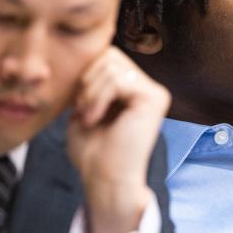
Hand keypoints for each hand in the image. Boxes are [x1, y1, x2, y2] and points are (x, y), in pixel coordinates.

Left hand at [66, 47, 169, 232]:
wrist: (104, 179)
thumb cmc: (92, 152)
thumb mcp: (85, 108)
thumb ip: (90, 81)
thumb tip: (87, 52)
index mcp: (134, 89)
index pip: (105, 57)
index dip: (84, 75)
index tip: (78, 106)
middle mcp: (148, 88)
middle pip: (109, 54)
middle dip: (87, 80)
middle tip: (82, 111)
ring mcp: (154, 92)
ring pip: (111, 66)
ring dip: (90, 93)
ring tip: (88, 117)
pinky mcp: (154, 98)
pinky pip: (118, 80)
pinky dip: (98, 98)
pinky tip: (94, 119)